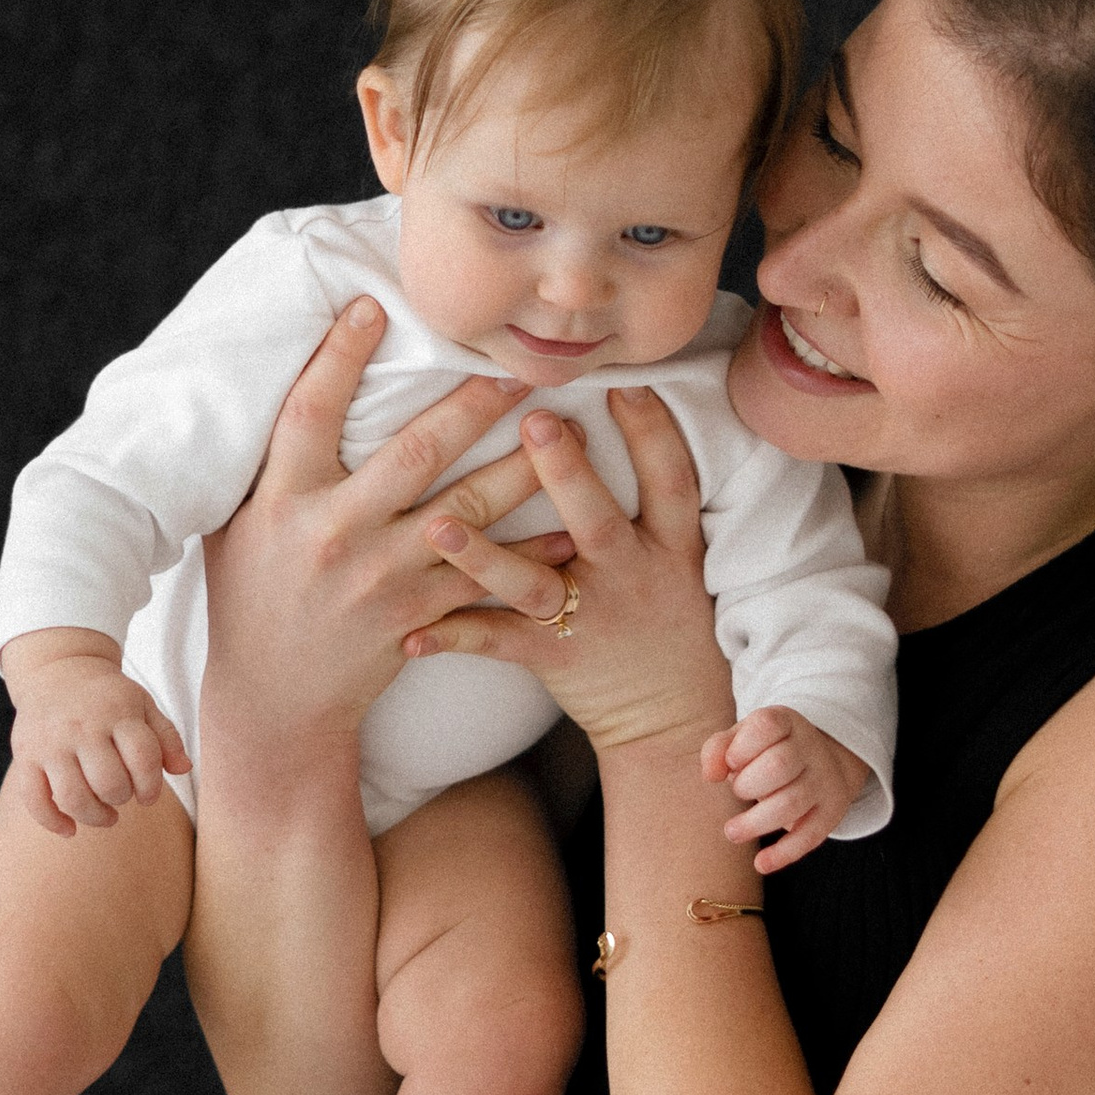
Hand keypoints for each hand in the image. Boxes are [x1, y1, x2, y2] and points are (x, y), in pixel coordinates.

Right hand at [2, 630, 190, 837]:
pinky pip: (34, 799)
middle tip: (121, 794)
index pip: (143, 760)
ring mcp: (50, 743)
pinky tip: (69, 829)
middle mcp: (82, 727)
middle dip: (122, 798)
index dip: (151, 787)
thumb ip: (166, 737)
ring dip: (95, 817)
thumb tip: (183, 769)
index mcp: (117, 712)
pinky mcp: (25, 756)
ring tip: (105, 815)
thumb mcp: (143, 705)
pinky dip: (52, 822)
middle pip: (109, 783)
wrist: (57, 670)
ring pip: (73, 797)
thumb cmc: (108, 697)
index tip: (148, 794)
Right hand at [194, 301, 572, 797]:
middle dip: (471, 405)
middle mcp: (335, 534)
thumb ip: (267, 462)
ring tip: (564, 428)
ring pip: (467, 513)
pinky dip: (532, 553)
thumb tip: (272, 381)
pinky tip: (573, 524)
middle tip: (516, 362)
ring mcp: (382, 578)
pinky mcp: (418, 616)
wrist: (273, 700)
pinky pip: (487, 578)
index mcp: (284, 501)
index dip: (339, 357)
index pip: (309, 413)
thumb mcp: (236, 523)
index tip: (372, 306)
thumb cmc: (251, 596)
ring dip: (521, 469)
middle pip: (415, 454)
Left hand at [404, 390, 731, 760]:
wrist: (673, 715)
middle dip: (566, 473)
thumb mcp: (681, 552)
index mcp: (670, 543)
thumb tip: (621, 396)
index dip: (651, 429)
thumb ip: (650, 490)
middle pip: (597, 519)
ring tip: (439, 525)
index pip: (669, 479)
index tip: (624, 379)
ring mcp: (589, 617)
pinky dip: (454, 638)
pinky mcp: (554, 656)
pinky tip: (412, 633)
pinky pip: (497, 644)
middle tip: (535, 422)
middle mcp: (631, 575)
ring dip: (484, 556)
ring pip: (534, 584)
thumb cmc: (671, 616)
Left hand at [703, 707, 870, 876]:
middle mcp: (811, 748)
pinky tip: (761, 863)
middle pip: (779, 765)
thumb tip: (711, 776)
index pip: (766, 726)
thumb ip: (718, 749)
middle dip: (748, 784)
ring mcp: (824, 781)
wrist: (826, 759)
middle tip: (740, 791)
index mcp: (787, 723)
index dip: (741, 748)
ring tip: (733, 831)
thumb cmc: (769, 750)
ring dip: (756, 822)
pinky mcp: (831, 812)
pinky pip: (810, 836)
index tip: (732, 762)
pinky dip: (784, 853)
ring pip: (792, 803)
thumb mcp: (744, 738)